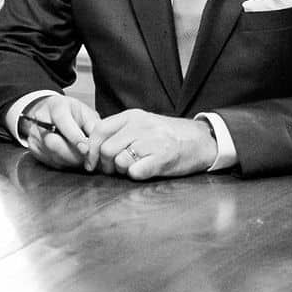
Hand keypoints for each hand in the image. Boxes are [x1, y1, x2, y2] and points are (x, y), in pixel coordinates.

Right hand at [19, 97, 100, 171]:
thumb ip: (94, 127)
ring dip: (71, 161)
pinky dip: (64, 163)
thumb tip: (100, 145)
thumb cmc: (71, 113)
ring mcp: (35, 135)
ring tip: (81, 157)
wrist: (51, 112)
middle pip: (54, 143)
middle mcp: (41, 120)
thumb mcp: (86, 113)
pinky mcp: (33, 148)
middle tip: (87, 158)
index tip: (86, 149)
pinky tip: (70, 157)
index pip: (63, 123)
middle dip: (74, 155)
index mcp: (55, 106)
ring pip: (53, 156)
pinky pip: (50, 163)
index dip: (75, 138)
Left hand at [81, 109, 216, 178]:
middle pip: (106, 149)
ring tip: (130, 170)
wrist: (200, 140)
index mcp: (132, 116)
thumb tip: (94, 146)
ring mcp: (152, 141)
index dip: (91, 149)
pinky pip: (135, 171)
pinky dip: (134, 175)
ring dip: (120, 171)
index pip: (99, 129)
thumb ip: (120, 131)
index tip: (91, 162)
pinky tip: (142, 172)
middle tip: (112, 171)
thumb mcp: (142, 124)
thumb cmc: (168, 135)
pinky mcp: (163, 158)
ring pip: (119, 161)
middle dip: (105, 165)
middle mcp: (140, 126)